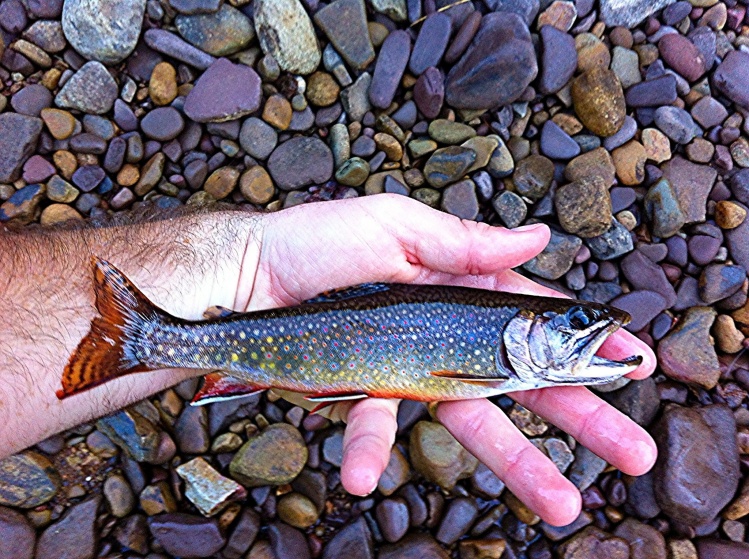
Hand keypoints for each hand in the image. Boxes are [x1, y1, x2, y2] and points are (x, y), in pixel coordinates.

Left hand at [240, 194, 656, 525]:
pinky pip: (376, 432)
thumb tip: (541, 235)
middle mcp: (442, 335)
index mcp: (459, 288)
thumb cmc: (316, 242)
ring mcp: (408, 372)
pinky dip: (373, 453)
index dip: (583, 343)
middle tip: (632, 451)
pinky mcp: (364, 397)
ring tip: (562, 503)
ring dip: (516, 464)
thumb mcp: (394, 225)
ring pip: (471, 422)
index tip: (632, 364)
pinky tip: (365, 477)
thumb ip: (464, 240)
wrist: (244, 279)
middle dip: (580, 415)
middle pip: (521, 381)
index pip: (534, 320)